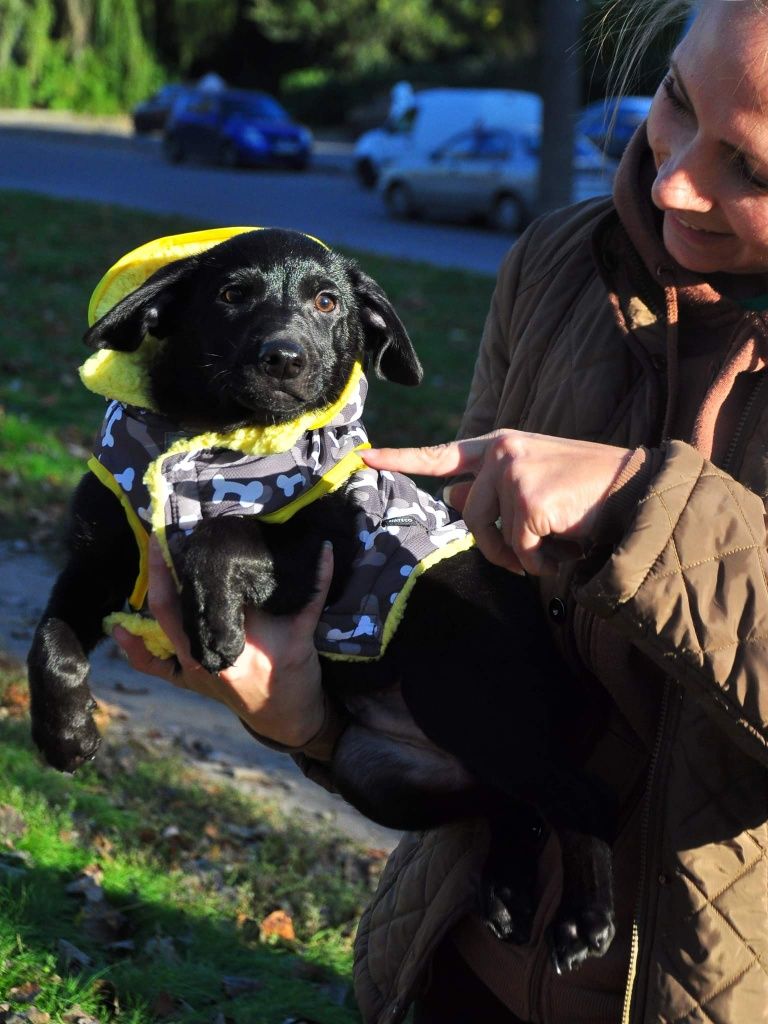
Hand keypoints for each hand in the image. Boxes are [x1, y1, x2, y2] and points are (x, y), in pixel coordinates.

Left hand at [113, 537, 333, 746]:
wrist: (288, 718)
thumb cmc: (295, 676)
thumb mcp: (305, 631)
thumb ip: (316, 589)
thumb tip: (326, 548)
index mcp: (232, 641)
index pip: (204, 594)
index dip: (192, 561)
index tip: (186, 529)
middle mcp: (205, 655)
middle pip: (172, 606)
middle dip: (164, 569)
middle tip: (163, 533)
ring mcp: (193, 669)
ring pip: (161, 627)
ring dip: (153, 593)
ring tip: (152, 557)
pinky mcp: (188, 679)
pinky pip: (155, 665)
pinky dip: (134, 649)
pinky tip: (117, 627)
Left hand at [363, 431, 632, 575]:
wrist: (636, 489)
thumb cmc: (585, 488)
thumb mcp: (531, 480)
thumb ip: (488, 487)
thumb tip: (447, 494)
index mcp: (500, 445)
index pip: (442, 455)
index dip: (402, 459)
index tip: (366, 458)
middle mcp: (502, 452)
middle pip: (467, 515)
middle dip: (493, 546)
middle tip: (526, 556)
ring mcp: (514, 474)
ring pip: (491, 537)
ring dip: (520, 556)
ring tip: (552, 545)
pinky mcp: (528, 501)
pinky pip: (519, 551)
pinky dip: (541, 562)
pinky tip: (565, 548)